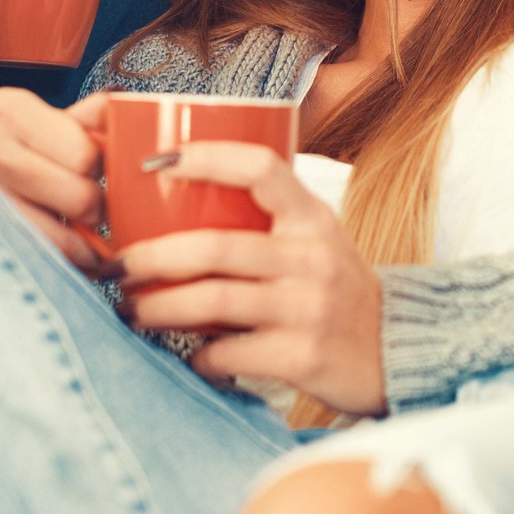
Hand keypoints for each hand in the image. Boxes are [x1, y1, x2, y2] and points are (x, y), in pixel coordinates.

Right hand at [0, 90, 109, 271]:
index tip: (94, 176)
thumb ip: (74, 120)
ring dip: (81, 246)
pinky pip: (42, 263)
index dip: (101, 170)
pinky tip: (58, 256)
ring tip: (76, 238)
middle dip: (94, 210)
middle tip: (84, 209)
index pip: (89, 154)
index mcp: (10, 111)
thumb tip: (126, 115)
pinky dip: (60, 266)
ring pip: (67, 241)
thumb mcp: (15, 115)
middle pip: (84, 198)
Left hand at [114, 142, 387, 415]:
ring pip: (211, 301)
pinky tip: (187, 355)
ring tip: (130, 310)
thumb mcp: (315, 240)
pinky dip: (197, 356)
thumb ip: (265, 220)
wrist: (398, 353)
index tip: (155, 161)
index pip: (259, 167)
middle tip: (115, 266)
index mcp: (312, 218)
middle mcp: (312, 257)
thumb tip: (171, 201)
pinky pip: (228, 353)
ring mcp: (309, 308)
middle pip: (213, 247)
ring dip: (157, 307)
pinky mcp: (303, 356)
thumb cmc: (337, 290)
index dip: (205, 157)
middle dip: (150, 258)